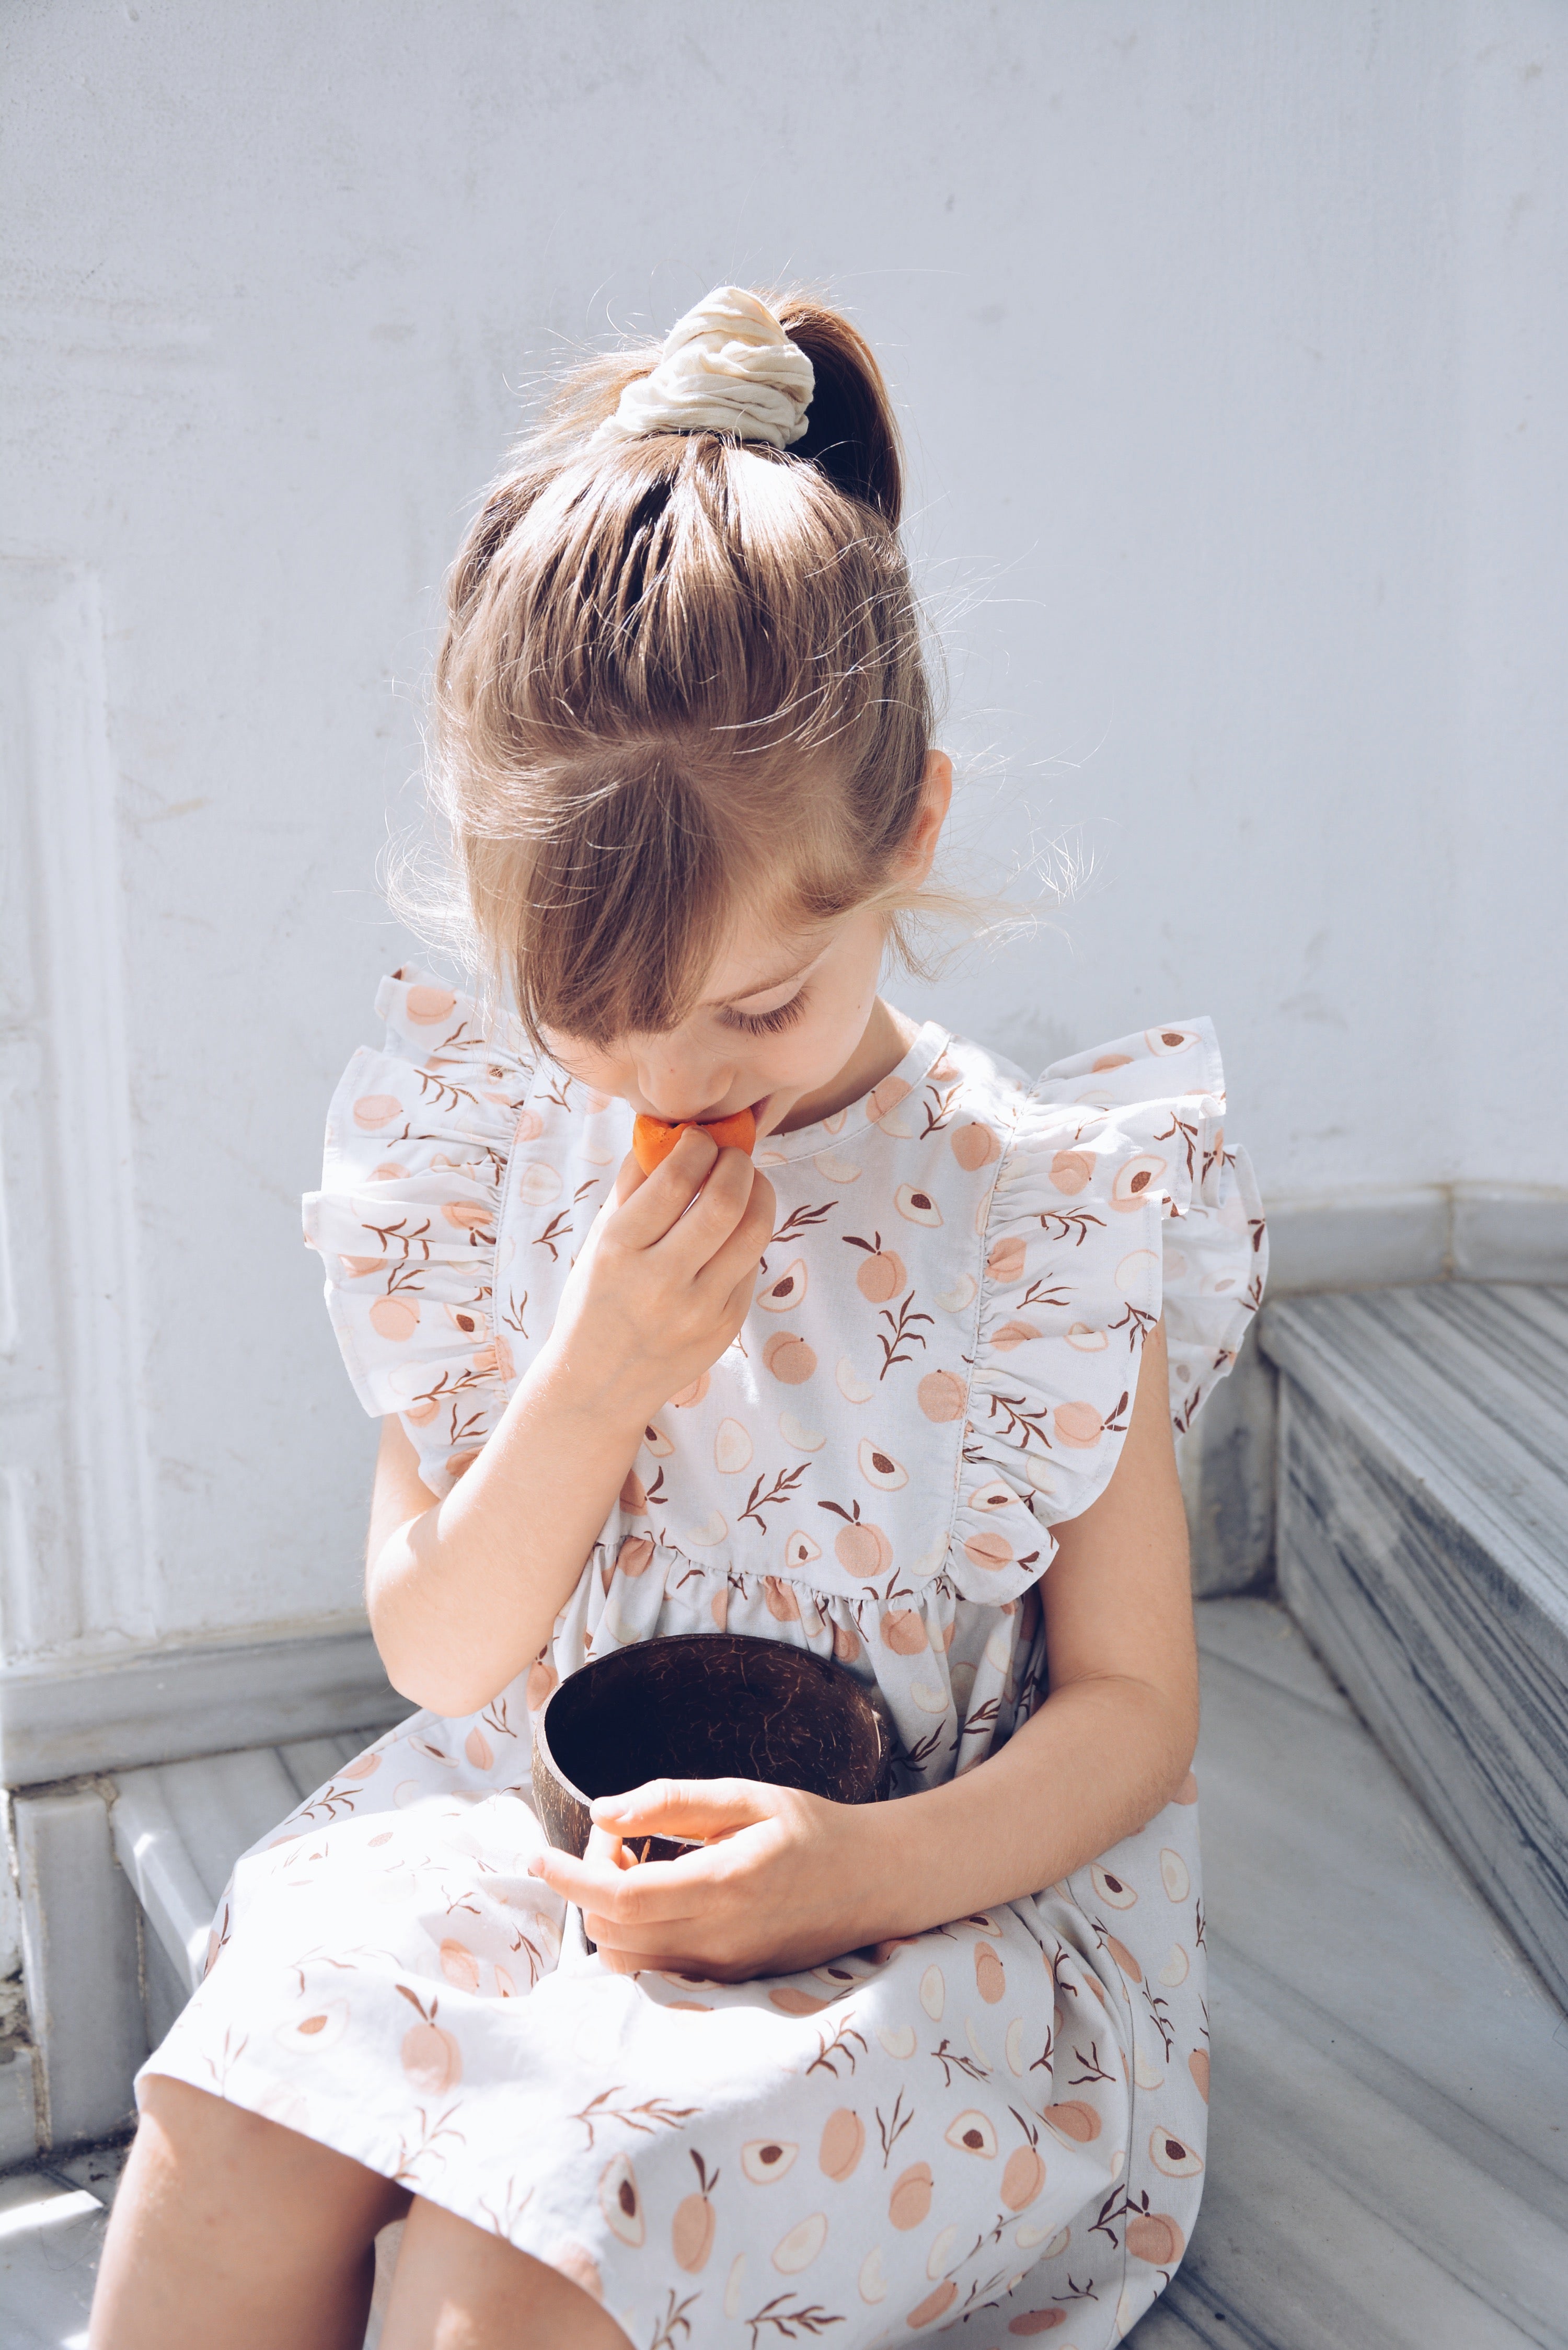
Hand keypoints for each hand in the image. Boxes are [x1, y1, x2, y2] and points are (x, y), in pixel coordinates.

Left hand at [527, 1779, 888, 1980]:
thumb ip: (671, 1803)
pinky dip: (634, 1940)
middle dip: (592, 1886)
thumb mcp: (744, 1797)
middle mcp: (720, 1940)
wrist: (874, 1882)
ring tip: (639, 1868)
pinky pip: (656, 1974)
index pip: (620, 1899)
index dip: (569, 1879)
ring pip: (627, 1963)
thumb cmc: (810, 1829)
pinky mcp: (727, 1984)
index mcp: (724, 1885)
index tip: (539, 1856)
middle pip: (613, 1934)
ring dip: (610, 1917)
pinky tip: (658, 1900)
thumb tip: (603, 1813)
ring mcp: (724, 1970)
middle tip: (621, 1841)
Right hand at [540, 1132, 774, 1429]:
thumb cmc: (595, 1299)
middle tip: (731, 1156)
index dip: (697, 1146)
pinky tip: (734, 1229)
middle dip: (737, 1163)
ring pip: (753, 1231)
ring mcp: (700, 1309)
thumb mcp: (598, 1241)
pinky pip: (751, 1264)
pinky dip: (748, 1234)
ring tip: (747, 1181)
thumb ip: (630, 1185)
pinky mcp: (726, 1326)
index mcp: (619, 1250)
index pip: (674, 1179)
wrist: (599, 1384)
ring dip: (759, 1191)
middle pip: (724, 1202)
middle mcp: (661, 1281)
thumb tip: (666, 1129)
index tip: (699, 1138)